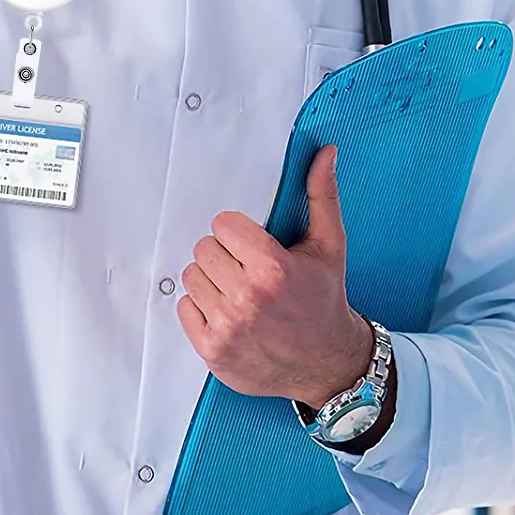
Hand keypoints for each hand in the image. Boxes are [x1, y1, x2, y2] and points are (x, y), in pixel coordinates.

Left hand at [178, 145, 374, 407]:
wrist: (326, 361)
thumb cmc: (324, 299)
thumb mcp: (329, 244)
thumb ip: (322, 194)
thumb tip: (325, 153)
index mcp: (273, 269)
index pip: (223, 225)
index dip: (238, 231)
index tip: (253, 243)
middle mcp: (247, 299)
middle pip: (204, 249)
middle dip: (225, 254)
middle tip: (247, 267)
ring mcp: (228, 328)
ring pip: (192, 277)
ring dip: (211, 279)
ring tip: (238, 289)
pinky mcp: (213, 351)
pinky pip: (184, 309)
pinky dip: (201, 308)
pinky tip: (228, 311)